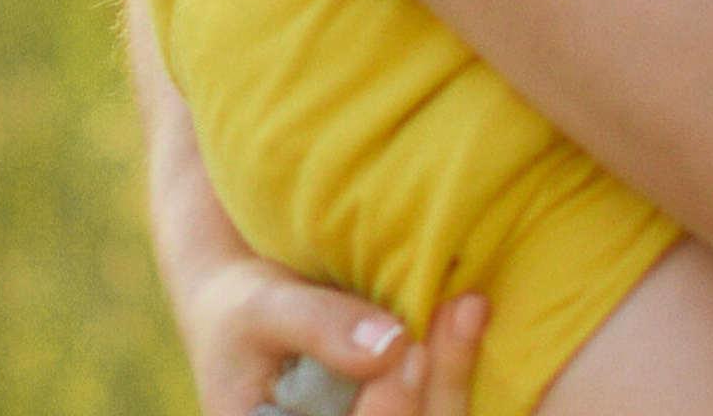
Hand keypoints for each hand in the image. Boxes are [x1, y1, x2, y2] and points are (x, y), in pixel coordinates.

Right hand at [175, 252, 485, 415]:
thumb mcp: (263, 310)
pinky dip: (456, 376)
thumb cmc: (242, 312)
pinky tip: (470, 320)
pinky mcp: (400, 414)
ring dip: (455, 381)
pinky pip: (435, 410)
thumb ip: (318, 328)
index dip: (385, 411)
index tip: (405, 347)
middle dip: (436, 390)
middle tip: (462, 309)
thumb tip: (390, 345)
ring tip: (470, 307)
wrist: (248, 315)